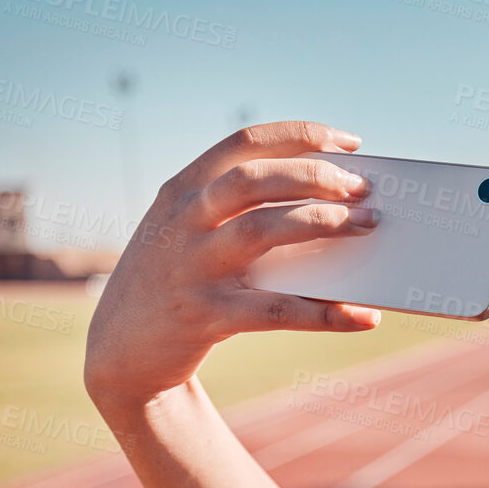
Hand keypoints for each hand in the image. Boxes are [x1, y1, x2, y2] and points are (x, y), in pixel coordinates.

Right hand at [85, 121, 381, 408]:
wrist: (121, 350)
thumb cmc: (176, 281)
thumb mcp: (187, 233)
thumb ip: (237, 211)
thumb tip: (329, 206)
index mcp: (182, 191)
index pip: (245, 144)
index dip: (301, 136)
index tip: (350, 143)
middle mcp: (183, 221)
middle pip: (255, 179)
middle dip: (315, 176)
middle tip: (363, 188)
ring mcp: (191, 267)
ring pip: (262, 230)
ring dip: (321, 222)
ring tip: (367, 225)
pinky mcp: (206, 316)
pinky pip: (277, 311)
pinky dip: (326, 313)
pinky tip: (364, 316)